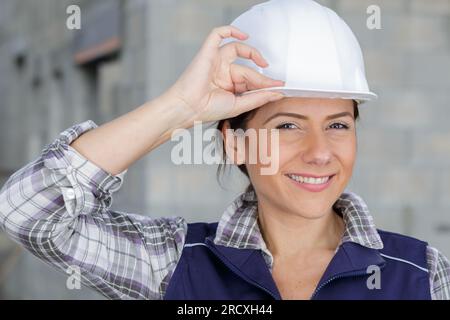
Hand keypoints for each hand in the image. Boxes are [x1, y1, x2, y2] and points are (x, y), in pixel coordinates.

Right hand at [164, 25, 284, 122]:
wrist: (189, 108)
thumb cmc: (208, 109)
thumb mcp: (240, 104)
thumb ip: (259, 97)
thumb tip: (278, 93)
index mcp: (227, 85)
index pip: (250, 79)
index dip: (265, 82)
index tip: (279, 86)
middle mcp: (222, 72)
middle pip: (246, 68)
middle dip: (260, 76)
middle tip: (271, 83)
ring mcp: (215, 60)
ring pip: (237, 50)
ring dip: (252, 53)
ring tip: (263, 63)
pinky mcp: (207, 52)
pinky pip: (218, 34)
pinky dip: (230, 30)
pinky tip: (244, 35)